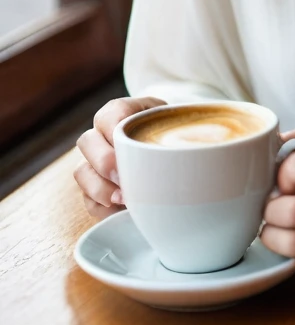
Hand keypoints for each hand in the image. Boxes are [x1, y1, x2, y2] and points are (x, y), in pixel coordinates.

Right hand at [74, 96, 165, 218]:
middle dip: (104, 161)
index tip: (130, 147)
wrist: (169, 148)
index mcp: (121, 112)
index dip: (115, 129)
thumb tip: (183, 152)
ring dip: (100, 188)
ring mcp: (94, 161)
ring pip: (82, 172)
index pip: (111, 113)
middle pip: (87, 141)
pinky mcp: (94, 188)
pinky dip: (102, 208)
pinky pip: (87, 200)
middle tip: (124, 177)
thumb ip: (177, 130)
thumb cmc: (170, 133)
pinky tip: (121, 212)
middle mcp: (101, 134)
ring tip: (124, 199)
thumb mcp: (175, 123)